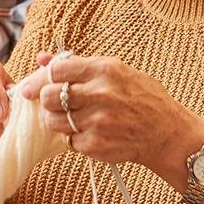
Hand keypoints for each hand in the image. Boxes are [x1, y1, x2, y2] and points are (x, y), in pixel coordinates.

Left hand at [18, 51, 203, 173]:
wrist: (167, 133)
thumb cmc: (140, 98)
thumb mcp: (115, 72)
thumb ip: (77, 65)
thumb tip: (41, 58)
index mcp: (105, 69)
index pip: (56, 69)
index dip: (42, 78)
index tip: (36, 86)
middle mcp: (101, 94)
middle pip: (48, 96)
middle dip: (47, 101)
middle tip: (57, 104)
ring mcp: (98, 121)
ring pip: (52, 121)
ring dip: (57, 121)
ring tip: (74, 119)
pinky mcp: (96, 144)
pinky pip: (68, 140)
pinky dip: (74, 138)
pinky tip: (91, 132)